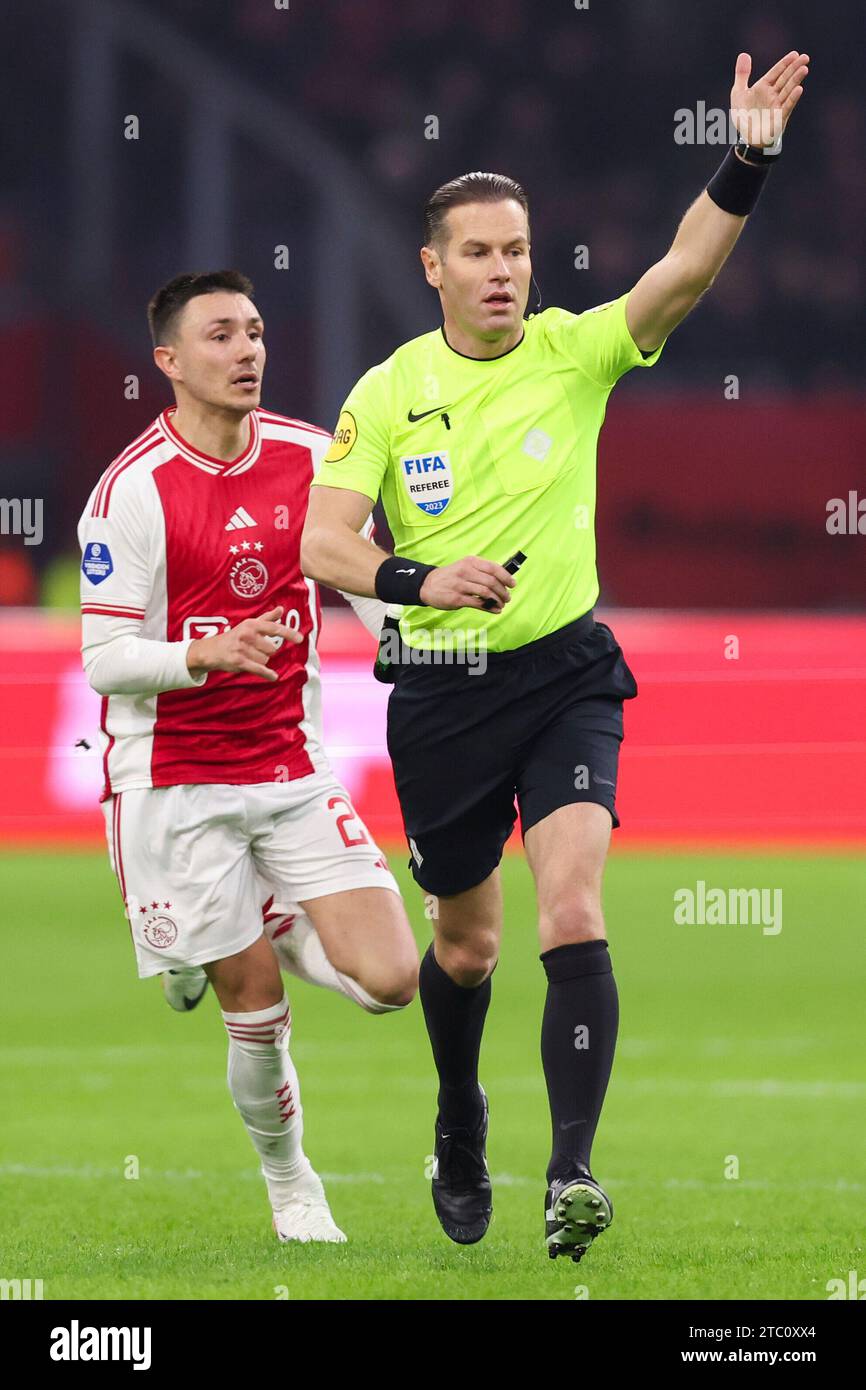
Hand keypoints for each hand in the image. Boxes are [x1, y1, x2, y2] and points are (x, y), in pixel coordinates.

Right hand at [186, 607, 301, 681]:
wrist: (211, 651)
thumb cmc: (234, 637)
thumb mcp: (249, 625)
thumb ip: (267, 618)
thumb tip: (281, 609)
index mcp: (252, 624)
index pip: (274, 628)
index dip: (288, 633)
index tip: (300, 639)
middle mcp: (247, 634)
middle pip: (272, 649)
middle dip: (266, 652)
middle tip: (253, 650)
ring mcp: (242, 648)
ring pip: (266, 660)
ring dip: (260, 661)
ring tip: (248, 657)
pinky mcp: (239, 661)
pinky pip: (259, 669)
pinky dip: (267, 674)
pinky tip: (274, 677)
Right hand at [418, 557, 515, 612]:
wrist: (428, 585)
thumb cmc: (451, 577)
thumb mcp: (464, 567)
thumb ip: (481, 571)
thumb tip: (503, 579)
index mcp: (470, 562)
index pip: (493, 568)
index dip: (506, 577)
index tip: (512, 584)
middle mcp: (465, 572)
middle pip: (492, 581)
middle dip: (503, 591)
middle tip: (507, 597)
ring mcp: (460, 585)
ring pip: (486, 593)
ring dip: (498, 600)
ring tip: (501, 604)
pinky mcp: (456, 599)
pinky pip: (478, 604)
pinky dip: (490, 608)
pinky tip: (495, 610)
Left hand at [730, 49, 809, 149]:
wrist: (746, 138)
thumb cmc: (744, 116)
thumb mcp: (738, 93)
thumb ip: (742, 75)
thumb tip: (744, 54)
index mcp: (764, 87)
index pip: (776, 72)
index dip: (785, 63)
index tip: (795, 54)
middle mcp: (772, 95)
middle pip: (785, 79)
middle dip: (794, 68)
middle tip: (805, 57)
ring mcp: (777, 106)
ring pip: (788, 90)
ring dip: (796, 80)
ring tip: (804, 69)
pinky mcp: (779, 118)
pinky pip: (786, 106)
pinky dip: (792, 98)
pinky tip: (799, 89)